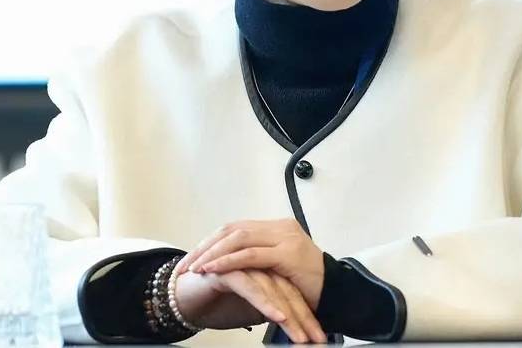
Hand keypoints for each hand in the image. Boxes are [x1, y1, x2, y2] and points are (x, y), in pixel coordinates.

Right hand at [174, 266, 326, 342]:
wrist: (181, 298)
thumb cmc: (216, 303)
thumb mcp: (248, 310)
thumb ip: (268, 308)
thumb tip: (291, 320)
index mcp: (264, 265)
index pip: (291, 289)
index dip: (305, 314)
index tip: (319, 336)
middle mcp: (255, 261)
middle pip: (286, 288)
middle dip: (302, 317)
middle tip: (315, 339)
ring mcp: (240, 262)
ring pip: (272, 288)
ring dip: (289, 314)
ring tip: (300, 336)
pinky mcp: (225, 270)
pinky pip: (251, 286)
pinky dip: (265, 303)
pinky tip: (277, 317)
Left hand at [176, 219, 325, 310]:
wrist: (337, 294)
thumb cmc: (308, 286)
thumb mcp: (278, 269)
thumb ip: (259, 262)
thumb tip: (228, 266)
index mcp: (277, 228)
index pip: (235, 228)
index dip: (210, 242)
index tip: (190, 259)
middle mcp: (280, 227)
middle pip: (232, 230)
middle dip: (204, 247)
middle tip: (184, 265)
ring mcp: (285, 237)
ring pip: (238, 238)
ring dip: (212, 253)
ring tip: (194, 268)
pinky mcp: (288, 253)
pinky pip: (251, 255)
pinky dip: (228, 261)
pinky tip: (213, 270)